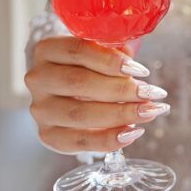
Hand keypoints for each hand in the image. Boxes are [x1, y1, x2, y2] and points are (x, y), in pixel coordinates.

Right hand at [25, 37, 170, 153]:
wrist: (67, 89)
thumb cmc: (88, 65)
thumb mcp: (99, 50)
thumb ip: (115, 52)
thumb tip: (137, 70)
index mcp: (47, 50)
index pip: (77, 51)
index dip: (110, 61)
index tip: (141, 71)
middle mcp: (38, 79)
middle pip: (79, 83)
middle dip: (121, 90)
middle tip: (152, 93)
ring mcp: (40, 109)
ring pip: (79, 114)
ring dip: (120, 114)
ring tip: (149, 112)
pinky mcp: (47, 134)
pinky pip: (79, 141)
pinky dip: (109, 139)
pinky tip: (133, 132)